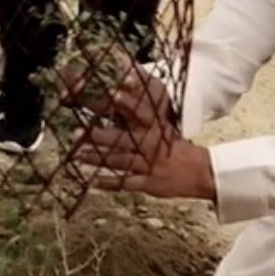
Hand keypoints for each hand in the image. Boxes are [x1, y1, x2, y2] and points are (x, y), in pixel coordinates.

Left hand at [71, 66, 215, 200]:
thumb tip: (125, 93)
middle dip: (98, 136)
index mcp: (155, 128)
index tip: (112, 92)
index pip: (140, 111)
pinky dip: (109, 182)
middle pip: (121, 139)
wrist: (198, 171)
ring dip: (97, 159)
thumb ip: (143, 114)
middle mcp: (150, 145)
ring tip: (77, 155)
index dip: (127, 102)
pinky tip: (93, 182)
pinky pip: (125, 183)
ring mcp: (149, 165)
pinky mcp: (148, 183)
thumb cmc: (174, 145)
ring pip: (119, 161)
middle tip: (76, 133)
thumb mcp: (162, 126)